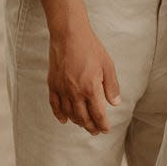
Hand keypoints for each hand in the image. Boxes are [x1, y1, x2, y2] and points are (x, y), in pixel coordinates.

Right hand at [42, 2, 121, 134]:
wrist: (69, 34)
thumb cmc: (90, 47)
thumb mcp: (107, 65)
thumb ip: (111, 86)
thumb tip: (114, 103)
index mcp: (91, 88)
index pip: (98, 114)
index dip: (103, 124)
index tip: (105, 129)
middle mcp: (75, 92)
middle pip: (83, 117)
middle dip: (91, 127)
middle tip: (96, 131)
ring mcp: (62, 89)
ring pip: (69, 113)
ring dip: (77, 122)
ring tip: (84, 125)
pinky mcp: (53, 84)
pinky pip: (55, 104)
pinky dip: (59, 114)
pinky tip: (64, 120)